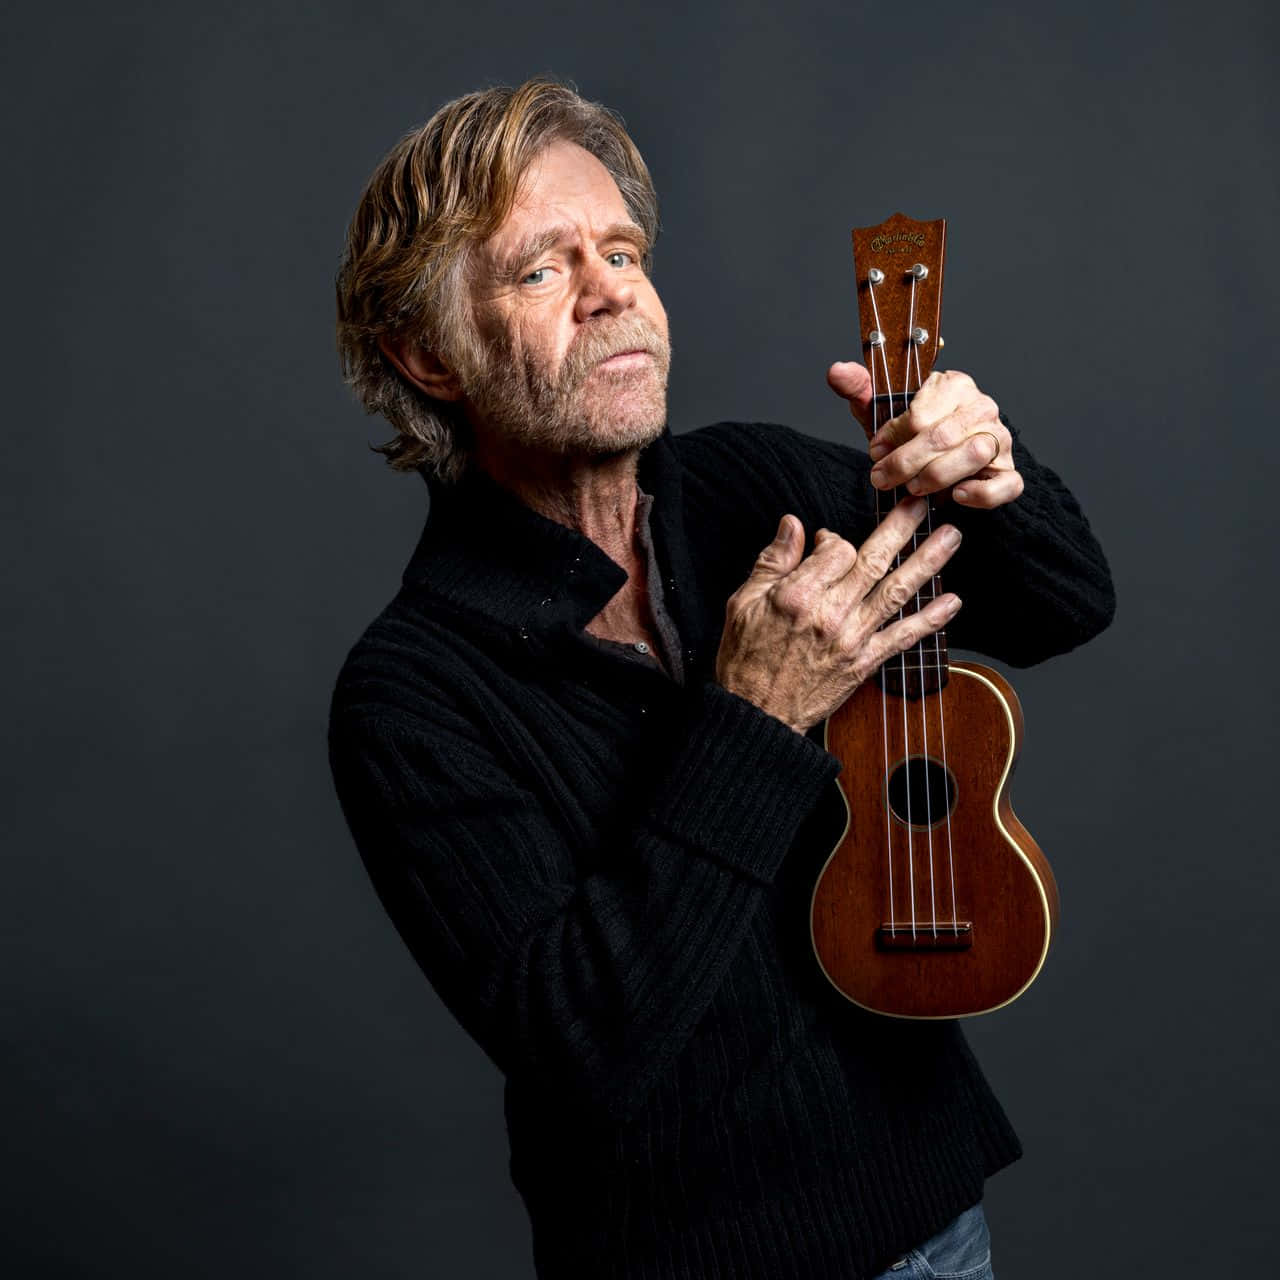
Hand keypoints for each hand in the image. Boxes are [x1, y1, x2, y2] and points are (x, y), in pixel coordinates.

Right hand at [714, 499, 962, 734]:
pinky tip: (952, 601)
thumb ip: (772, 562)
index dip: (833, 539)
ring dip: (927, 562)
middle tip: (924, 502)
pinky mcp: (864, 662)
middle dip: (901, 528)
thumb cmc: (745, 660)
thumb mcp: (743, 604)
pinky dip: (931, 619)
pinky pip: (903, 637)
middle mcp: (830, 614)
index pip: (834, 550)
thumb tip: (792, 525)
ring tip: (951, 538)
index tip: (826, 543)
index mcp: (797, 596)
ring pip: (897, 592)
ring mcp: (851, 639)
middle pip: (873, 561)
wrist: (757, 716)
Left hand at [826, 362, 1023, 509]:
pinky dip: (981, 494)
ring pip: (974, 455)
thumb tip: (837, 371)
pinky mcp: (1009, 472)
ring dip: (936, 476)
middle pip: (943, 435)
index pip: (920, 413)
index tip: (875, 450)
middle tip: (882, 478)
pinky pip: (1004, 485)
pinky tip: (956, 495)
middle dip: (905, 462)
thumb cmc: (910, 435)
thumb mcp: (882, 412)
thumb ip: (860, 390)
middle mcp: (982, 408)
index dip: (892, 436)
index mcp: (954, 384)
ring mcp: (1000, 439)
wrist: (938, 464)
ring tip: (913, 487)